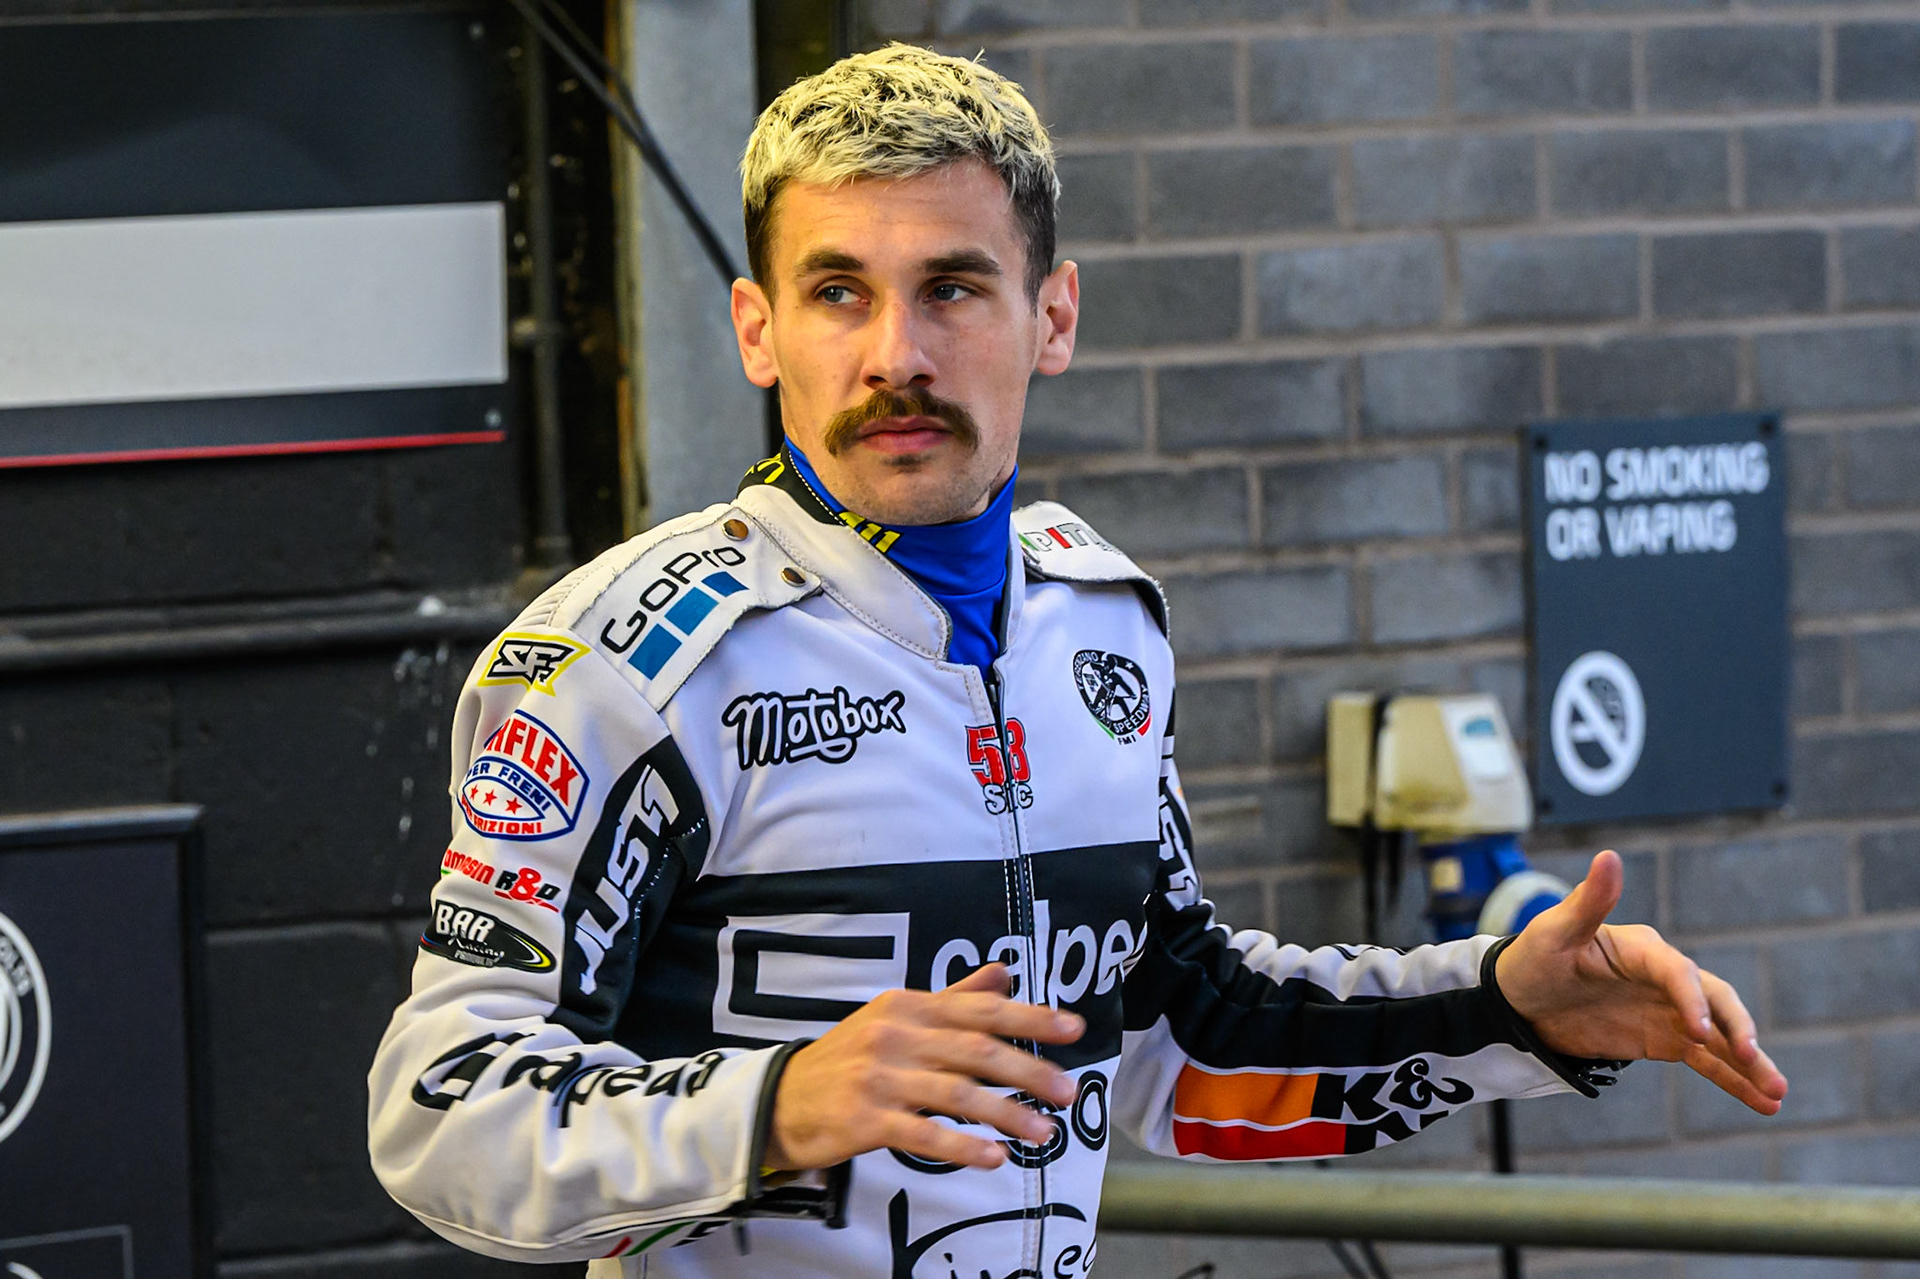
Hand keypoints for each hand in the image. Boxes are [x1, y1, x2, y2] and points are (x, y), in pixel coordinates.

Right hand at [764, 963, 1084, 1170]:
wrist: (781, 1098)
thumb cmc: (850, 1058)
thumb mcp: (897, 1017)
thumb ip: (953, 998)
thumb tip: (1003, 973)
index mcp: (909, 1005)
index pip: (979, 1008)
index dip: (1029, 1017)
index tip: (1072, 1028)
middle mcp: (896, 1035)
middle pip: (975, 1050)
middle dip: (1028, 1071)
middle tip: (1068, 1092)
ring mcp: (880, 1078)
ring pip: (956, 1094)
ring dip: (1006, 1114)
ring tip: (1044, 1132)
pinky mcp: (866, 1120)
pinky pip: (923, 1134)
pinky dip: (962, 1146)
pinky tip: (993, 1156)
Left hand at [1494, 850, 1788, 1115]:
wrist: (1520, 999)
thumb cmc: (1535, 957)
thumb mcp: (1554, 931)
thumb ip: (1588, 901)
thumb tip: (1608, 856)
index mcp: (1643, 949)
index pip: (1678, 971)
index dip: (1691, 998)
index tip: (1699, 1031)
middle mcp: (1665, 978)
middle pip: (1715, 1000)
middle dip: (1737, 1029)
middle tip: (1753, 1058)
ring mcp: (1669, 1010)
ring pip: (1720, 1037)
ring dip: (1750, 1063)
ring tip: (1777, 1095)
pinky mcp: (1664, 1039)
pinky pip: (1706, 1061)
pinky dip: (1733, 1080)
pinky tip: (1762, 1103)